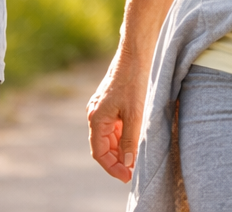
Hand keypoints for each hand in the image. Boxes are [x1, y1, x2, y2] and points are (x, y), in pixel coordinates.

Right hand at [87, 50, 147, 182]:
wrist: (136, 55)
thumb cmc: (134, 82)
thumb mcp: (135, 115)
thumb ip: (129, 141)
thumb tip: (127, 163)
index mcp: (97, 118)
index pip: (99, 152)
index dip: (112, 167)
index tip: (127, 177)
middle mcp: (95, 114)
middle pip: (103, 146)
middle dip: (116, 160)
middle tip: (133, 171)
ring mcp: (102, 108)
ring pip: (108, 137)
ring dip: (120, 149)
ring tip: (136, 158)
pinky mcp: (110, 103)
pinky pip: (113, 126)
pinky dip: (122, 137)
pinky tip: (134, 140)